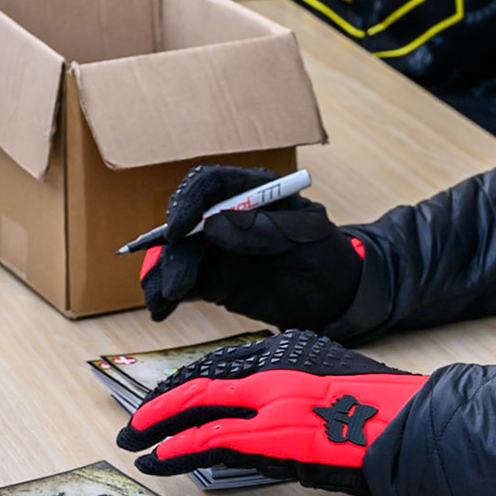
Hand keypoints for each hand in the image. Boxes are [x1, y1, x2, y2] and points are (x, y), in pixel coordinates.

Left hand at [117, 329, 426, 494]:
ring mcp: (274, 399)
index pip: (224, 364)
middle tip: (136, 424)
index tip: (165, 401)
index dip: (186, 385)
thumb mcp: (334, 387)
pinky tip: (158, 459)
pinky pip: (212, 440)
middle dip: (162, 404)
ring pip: (199, 407)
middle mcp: (278, 366)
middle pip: (203, 381)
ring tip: (134, 443)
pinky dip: (178, 449)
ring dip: (159, 428)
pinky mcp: (273, 433)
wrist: (411, 427)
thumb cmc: (385, 417)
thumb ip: (296, 394)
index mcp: (292, 350)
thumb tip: (264, 423)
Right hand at [138, 164, 365, 326]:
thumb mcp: (308, 238)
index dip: (188, 202)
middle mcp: (227, 216)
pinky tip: (159, 310)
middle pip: (186, 223)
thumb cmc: (328, 256)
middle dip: (176, 252)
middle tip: (177, 285)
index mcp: (253, 192)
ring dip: (164, 275)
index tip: (178, 230)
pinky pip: (182, 284)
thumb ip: (266, 230)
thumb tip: (215, 228)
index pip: (210, 184)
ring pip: (179, 255)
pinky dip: (165, 295)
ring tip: (162, 303)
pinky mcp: (212, 279)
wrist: (336, 298)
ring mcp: (217, 249)